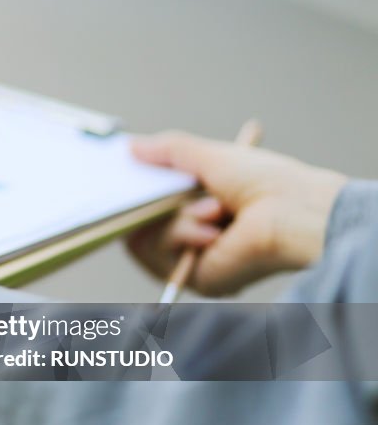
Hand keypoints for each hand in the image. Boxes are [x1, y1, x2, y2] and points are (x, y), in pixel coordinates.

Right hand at [127, 131, 346, 295]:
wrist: (292, 213)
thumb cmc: (266, 182)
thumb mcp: (209, 155)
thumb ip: (169, 150)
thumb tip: (132, 146)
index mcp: (206, 209)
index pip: (155, 205)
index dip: (143, 192)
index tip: (135, 173)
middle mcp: (199, 237)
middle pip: (141, 224)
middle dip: (156, 204)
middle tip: (180, 193)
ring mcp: (196, 260)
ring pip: (144, 238)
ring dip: (175, 220)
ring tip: (214, 210)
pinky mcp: (195, 279)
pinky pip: (155, 254)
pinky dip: (178, 235)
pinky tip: (211, 232)